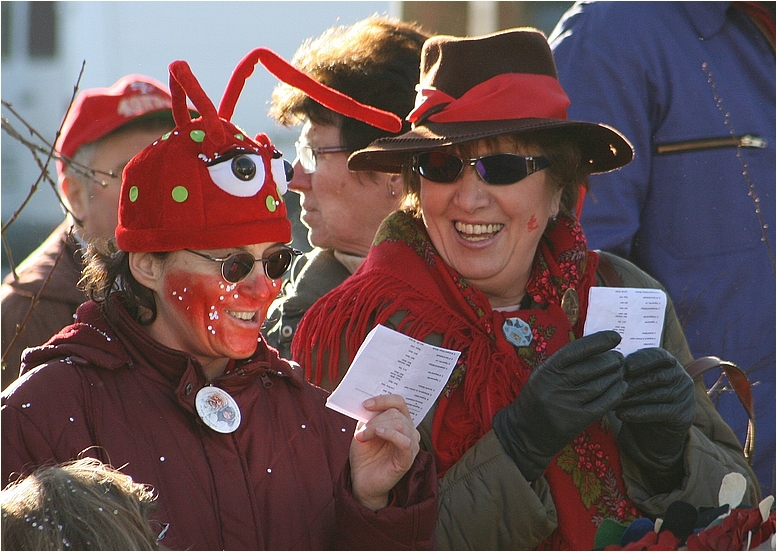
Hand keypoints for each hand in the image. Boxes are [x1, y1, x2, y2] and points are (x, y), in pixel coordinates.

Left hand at [349, 394, 420, 510]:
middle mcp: (409, 431)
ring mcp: (411, 445)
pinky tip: (378, 434)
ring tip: (363, 437)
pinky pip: (405, 441)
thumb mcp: (363, 431)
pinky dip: (390, 434)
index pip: (399, 402)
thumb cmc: (365, 455)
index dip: (383, 399)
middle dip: (375, 419)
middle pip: (396, 413)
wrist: (362, 480)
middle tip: (361, 431)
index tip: (366, 404)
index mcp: (400, 422)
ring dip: (376, 427)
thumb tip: (369, 403)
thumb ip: (369, 417)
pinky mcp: (408, 459)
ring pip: (399, 424)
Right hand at [492, 330, 626, 481]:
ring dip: (615, 376)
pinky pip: (602, 405)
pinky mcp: (575, 421)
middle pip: (591, 368)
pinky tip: (622, 388)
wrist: (524, 433)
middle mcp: (554, 385)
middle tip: (619, 358)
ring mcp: (565, 404)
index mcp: (546, 370)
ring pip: (599, 385)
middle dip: (610, 360)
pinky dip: (616, 394)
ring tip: (621, 372)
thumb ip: (565, 363)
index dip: (598, 341)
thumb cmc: (538, 399)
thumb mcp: (543, 376)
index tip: (615, 337)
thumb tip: (597, 347)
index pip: (576, 349)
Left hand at [615, 348, 694, 478]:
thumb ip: (629, 372)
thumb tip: (609, 365)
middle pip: (654, 376)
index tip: (626, 366)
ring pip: (654, 394)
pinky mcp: (683, 415)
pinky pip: (658, 412)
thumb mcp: (636, 381)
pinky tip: (621, 414)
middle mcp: (681, 377)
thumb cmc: (642, 397)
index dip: (642, 359)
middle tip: (610, 387)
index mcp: (670, 363)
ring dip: (630, 398)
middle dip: (630, 382)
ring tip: (611, 401)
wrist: (657, 429)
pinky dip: (638, 413)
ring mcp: (684, 396)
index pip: (658, 355)